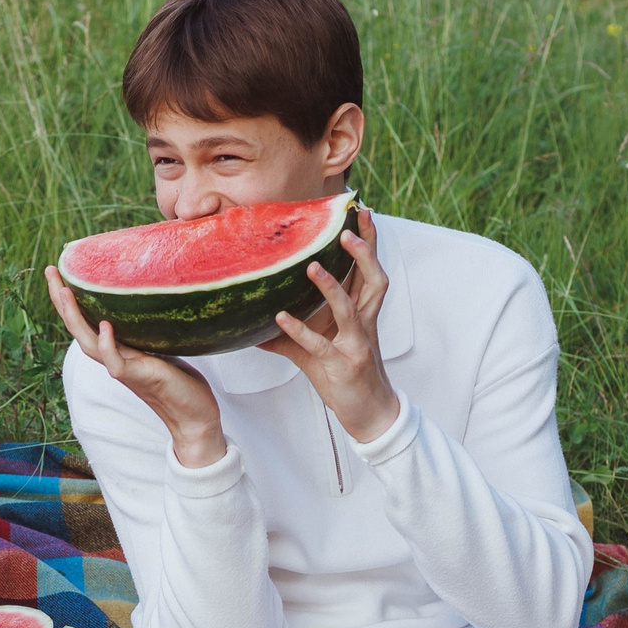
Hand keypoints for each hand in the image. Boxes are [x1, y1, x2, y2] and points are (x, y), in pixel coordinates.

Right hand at [46, 266, 226, 468]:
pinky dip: (108, 345)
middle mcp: (115, 358)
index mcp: (118, 349)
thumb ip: (151, 330)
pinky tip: (104, 327)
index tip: (61, 270)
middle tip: (51, 271)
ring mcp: (125, 369)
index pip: (87, 321)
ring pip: (89, 344)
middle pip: (78, 328)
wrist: (194, 418)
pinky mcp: (139, 377)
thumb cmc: (182, 384)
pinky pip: (116, 363)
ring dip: (74, 317)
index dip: (71, 299)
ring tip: (65, 291)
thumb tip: (155, 298)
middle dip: (61, 300)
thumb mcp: (164, 346)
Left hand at [263, 207, 398, 442]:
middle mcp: (364, 324)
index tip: (362, 213)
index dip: (368, 242)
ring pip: (350, 308)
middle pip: (373, 280)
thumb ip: (289, 336)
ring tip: (313, 265)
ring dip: (332, 286)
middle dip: (365, 252)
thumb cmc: (343, 377)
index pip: (368, 271)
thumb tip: (254, 327)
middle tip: (348, 227)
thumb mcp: (315, 351)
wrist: (368, 414)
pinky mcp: (343, 365)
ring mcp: (356, 344)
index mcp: (362, 314)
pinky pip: (320, 345)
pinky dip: (301, 331)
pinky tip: (282, 318)